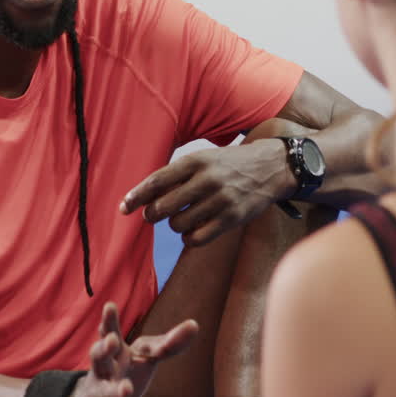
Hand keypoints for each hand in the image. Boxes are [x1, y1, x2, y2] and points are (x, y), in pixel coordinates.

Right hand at [62, 302, 197, 396]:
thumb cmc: (122, 373)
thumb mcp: (144, 356)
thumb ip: (167, 344)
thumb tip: (195, 325)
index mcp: (112, 354)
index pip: (107, 333)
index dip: (108, 321)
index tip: (110, 306)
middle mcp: (100, 373)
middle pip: (97, 359)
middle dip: (102, 349)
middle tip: (112, 340)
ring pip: (103, 393)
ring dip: (113, 390)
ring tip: (126, 388)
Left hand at [121, 140, 294, 245]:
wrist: (272, 167)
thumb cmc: (229, 164)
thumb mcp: (203, 158)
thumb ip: (176, 175)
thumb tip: (144, 197)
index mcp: (196, 161)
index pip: (157, 181)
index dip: (137, 196)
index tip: (123, 208)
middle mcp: (207, 180)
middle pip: (163, 207)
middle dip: (153, 214)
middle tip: (153, 215)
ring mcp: (221, 200)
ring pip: (179, 225)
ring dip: (175, 225)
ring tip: (183, 218)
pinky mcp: (232, 219)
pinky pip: (198, 238)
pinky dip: (190, 238)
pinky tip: (194, 230)